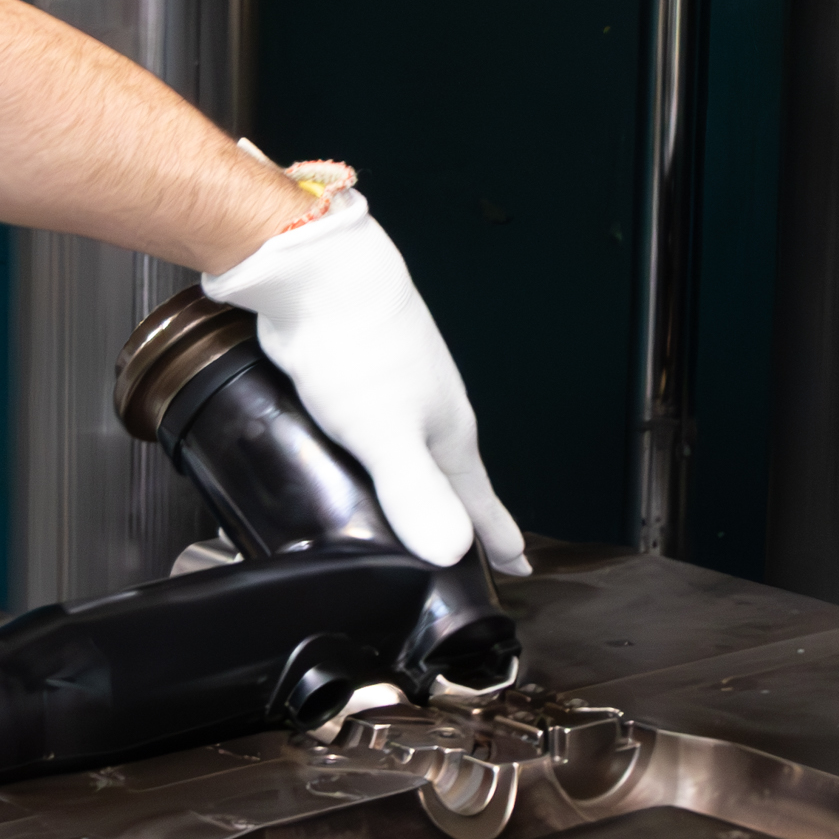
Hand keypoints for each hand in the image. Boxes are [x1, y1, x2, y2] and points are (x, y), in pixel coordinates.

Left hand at [202, 190, 528, 575]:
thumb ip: (417, 493)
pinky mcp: (365, 373)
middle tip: (479, 544)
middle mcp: (431, 410)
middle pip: (459, 477)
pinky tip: (370, 457)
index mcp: (447, 432)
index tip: (519, 567)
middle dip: (469, 514)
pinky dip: (390, 454)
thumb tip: (451, 551)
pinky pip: (386, 428)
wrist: (319, 271)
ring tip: (430, 507)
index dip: (498, 540)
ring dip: (433, 482)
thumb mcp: (389, 435)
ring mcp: (401, 388)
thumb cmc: (358, 344)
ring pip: (424, 449)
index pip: (481, 502)